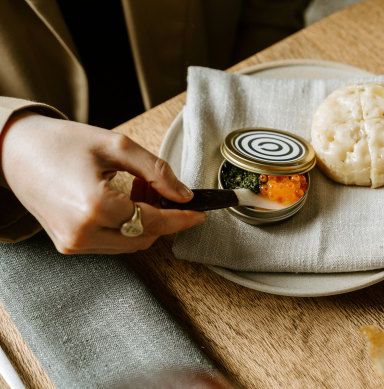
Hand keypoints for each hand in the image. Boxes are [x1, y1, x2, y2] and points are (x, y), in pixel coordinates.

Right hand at [1, 111, 204, 253]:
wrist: (13, 152)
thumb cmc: (58, 143)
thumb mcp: (115, 146)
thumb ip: (156, 170)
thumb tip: (183, 193)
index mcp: (93, 207)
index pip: (153, 221)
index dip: (181, 218)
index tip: (199, 213)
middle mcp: (82, 233)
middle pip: (144, 237)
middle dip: (163, 216)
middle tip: (162, 188)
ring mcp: (73, 243)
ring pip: (130, 244)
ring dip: (145, 221)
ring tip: (137, 188)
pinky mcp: (68, 245)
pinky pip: (112, 243)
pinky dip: (127, 226)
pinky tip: (123, 200)